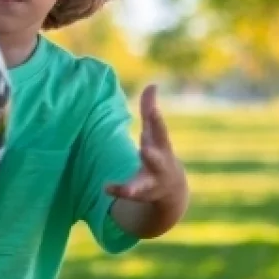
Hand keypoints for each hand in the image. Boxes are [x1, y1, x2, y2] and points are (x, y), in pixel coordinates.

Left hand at [105, 84, 185, 203]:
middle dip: (150, 155)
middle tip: (144, 149)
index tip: (152, 109)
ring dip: (134, 186)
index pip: (159, 130)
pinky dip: (118, 190)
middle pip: (156, 159)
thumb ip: (150, 110)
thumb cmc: (161, 151)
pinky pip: (128, 193)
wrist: (172, 187)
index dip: (155, 118)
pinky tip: (106, 188)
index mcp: (162, 146)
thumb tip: (152, 85)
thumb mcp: (155, 132)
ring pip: (142, 185)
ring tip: (126, 190)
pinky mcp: (139, 193)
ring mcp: (150, 181)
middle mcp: (159, 164)